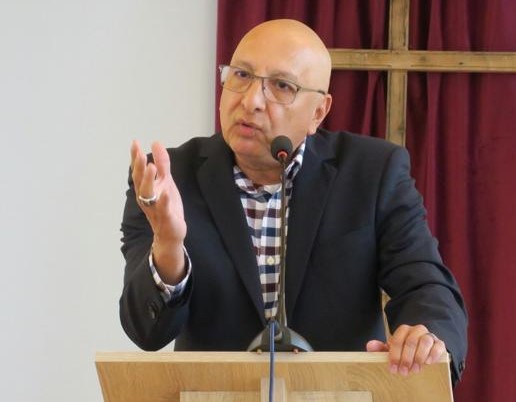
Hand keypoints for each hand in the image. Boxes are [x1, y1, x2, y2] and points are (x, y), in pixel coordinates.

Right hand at [131, 140, 186, 283]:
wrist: (171, 232)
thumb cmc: (166, 205)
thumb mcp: (166, 181)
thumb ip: (162, 163)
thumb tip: (156, 143)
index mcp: (146, 188)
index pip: (138, 171)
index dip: (136, 158)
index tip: (134, 143)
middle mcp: (146, 198)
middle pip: (140, 181)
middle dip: (138, 168)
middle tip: (140, 154)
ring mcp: (155, 208)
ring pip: (148, 194)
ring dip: (148, 181)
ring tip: (151, 167)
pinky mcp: (166, 218)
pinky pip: (163, 209)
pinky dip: (163, 201)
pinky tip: (165, 192)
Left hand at [366, 324, 445, 375]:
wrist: (423, 350)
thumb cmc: (405, 351)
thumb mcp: (392, 350)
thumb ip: (380, 348)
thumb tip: (369, 345)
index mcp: (403, 330)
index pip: (397, 339)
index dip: (394, 355)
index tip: (393, 368)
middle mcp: (417, 330)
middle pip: (411, 341)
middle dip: (406, 358)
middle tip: (404, 372)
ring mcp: (429, 336)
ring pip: (425, 341)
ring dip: (419, 357)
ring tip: (415, 370)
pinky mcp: (439, 343)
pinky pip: (438, 345)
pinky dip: (433, 354)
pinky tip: (428, 363)